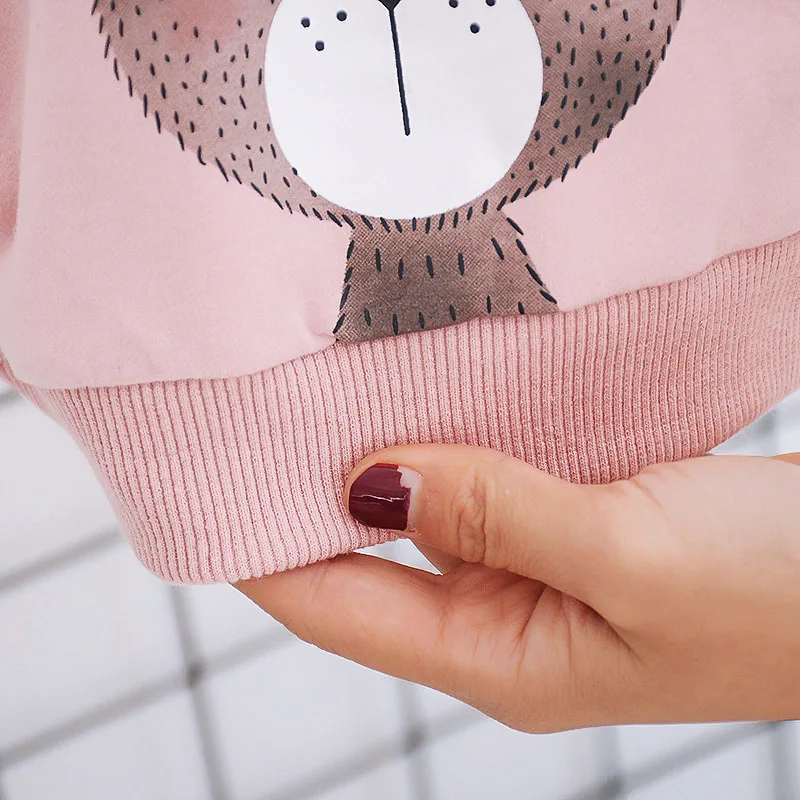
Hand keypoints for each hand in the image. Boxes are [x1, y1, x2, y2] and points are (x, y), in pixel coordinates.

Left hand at [237, 444, 799, 732]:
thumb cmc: (779, 589)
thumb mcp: (629, 555)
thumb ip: (497, 517)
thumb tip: (371, 482)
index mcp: (502, 657)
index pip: (337, 608)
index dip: (261, 548)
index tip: (208, 475)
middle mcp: (505, 618)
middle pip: (371, 561)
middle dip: (317, 493)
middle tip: (261, 407)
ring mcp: (539, 568)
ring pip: (431, 511)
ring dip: (392, 456)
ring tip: (331, 384)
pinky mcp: (573, 521)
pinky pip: (487, 478)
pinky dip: (456, 438)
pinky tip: (434, 388)